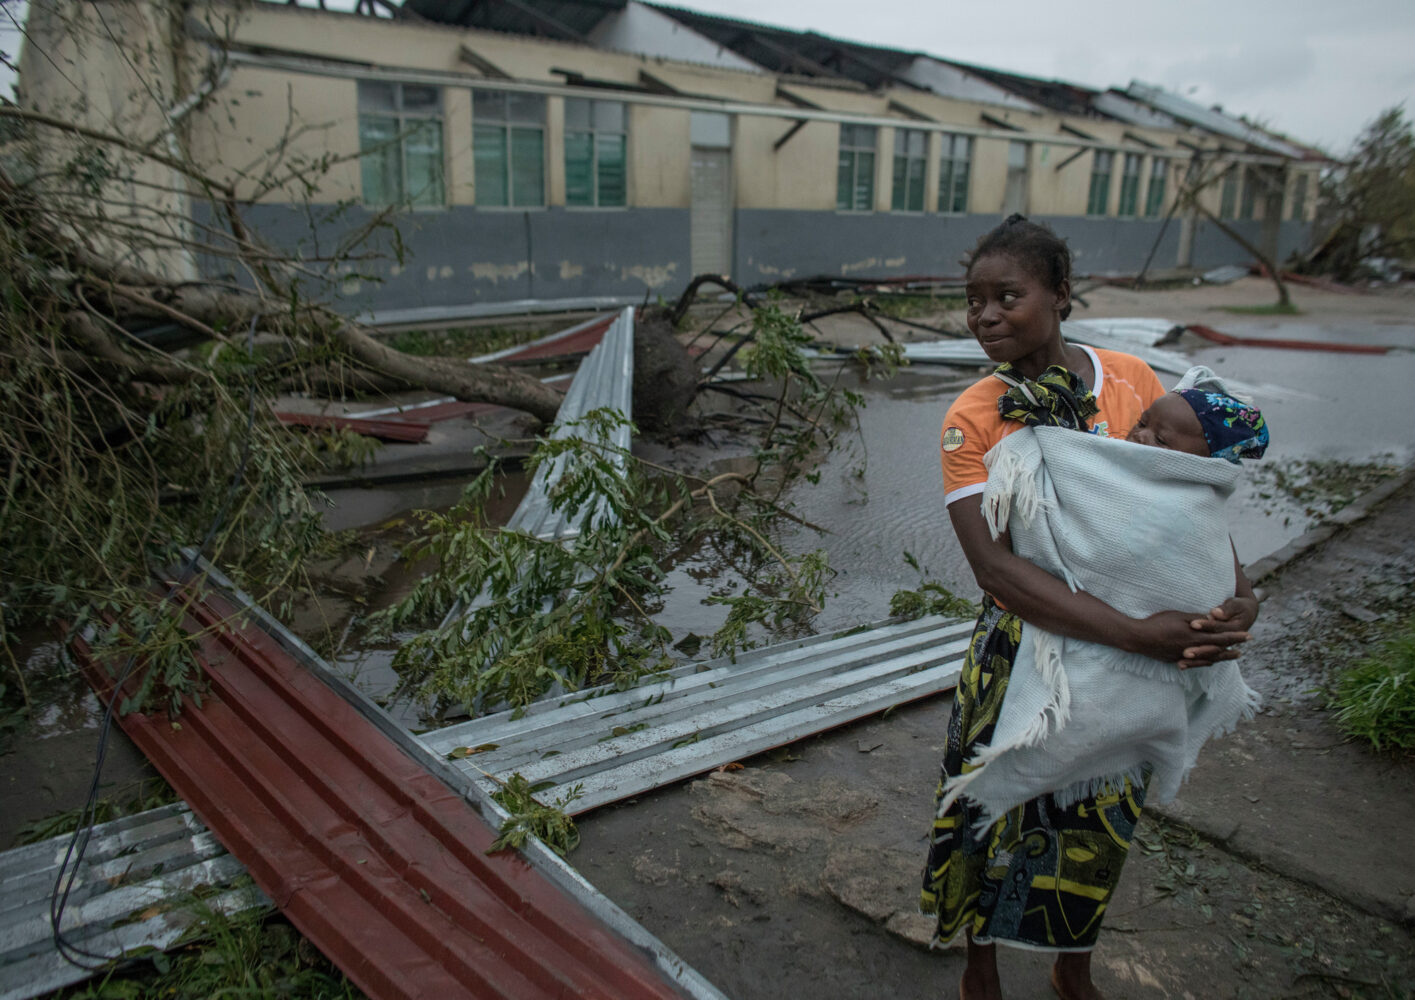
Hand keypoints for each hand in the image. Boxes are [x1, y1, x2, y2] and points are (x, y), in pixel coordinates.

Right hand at [1128, 610, 1248, 668]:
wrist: (1139, 638)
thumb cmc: (1158, 623)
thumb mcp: (1179, 616)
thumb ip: (1197, 619)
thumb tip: (1213, 620)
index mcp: (1196, 637)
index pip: (1221, 637)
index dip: (1236, 637)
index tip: (1249, 636)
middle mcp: (1193, 649)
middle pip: (1218, 649)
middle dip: (1233, 647)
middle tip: (1245, 647)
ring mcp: (1185, 656)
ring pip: (1209, 658)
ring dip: (1223, 657)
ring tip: (1234, 655)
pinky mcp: (1176, 659)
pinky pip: (1197, 663)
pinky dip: (1206, 662)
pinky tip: (1211, 662)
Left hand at [1181, 595, 1258, 665]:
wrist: (1245, 614)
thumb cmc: (1239, 608)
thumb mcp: (1235, 606)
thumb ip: (1225, 611)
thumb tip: (1215, 613)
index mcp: (1236, 628)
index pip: (1218, 628)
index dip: (1206, 626)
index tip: (1192, 624)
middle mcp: (1229, 641)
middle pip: (1212, 647)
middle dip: (1199, 651)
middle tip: (1185, 653)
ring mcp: (1222, 647)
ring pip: (1208, 656)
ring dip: (1195, 661)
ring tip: (1180, 664)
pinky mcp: (1215, 649)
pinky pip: (1205, 659)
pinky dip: (1195, 662)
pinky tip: (1181, 665)